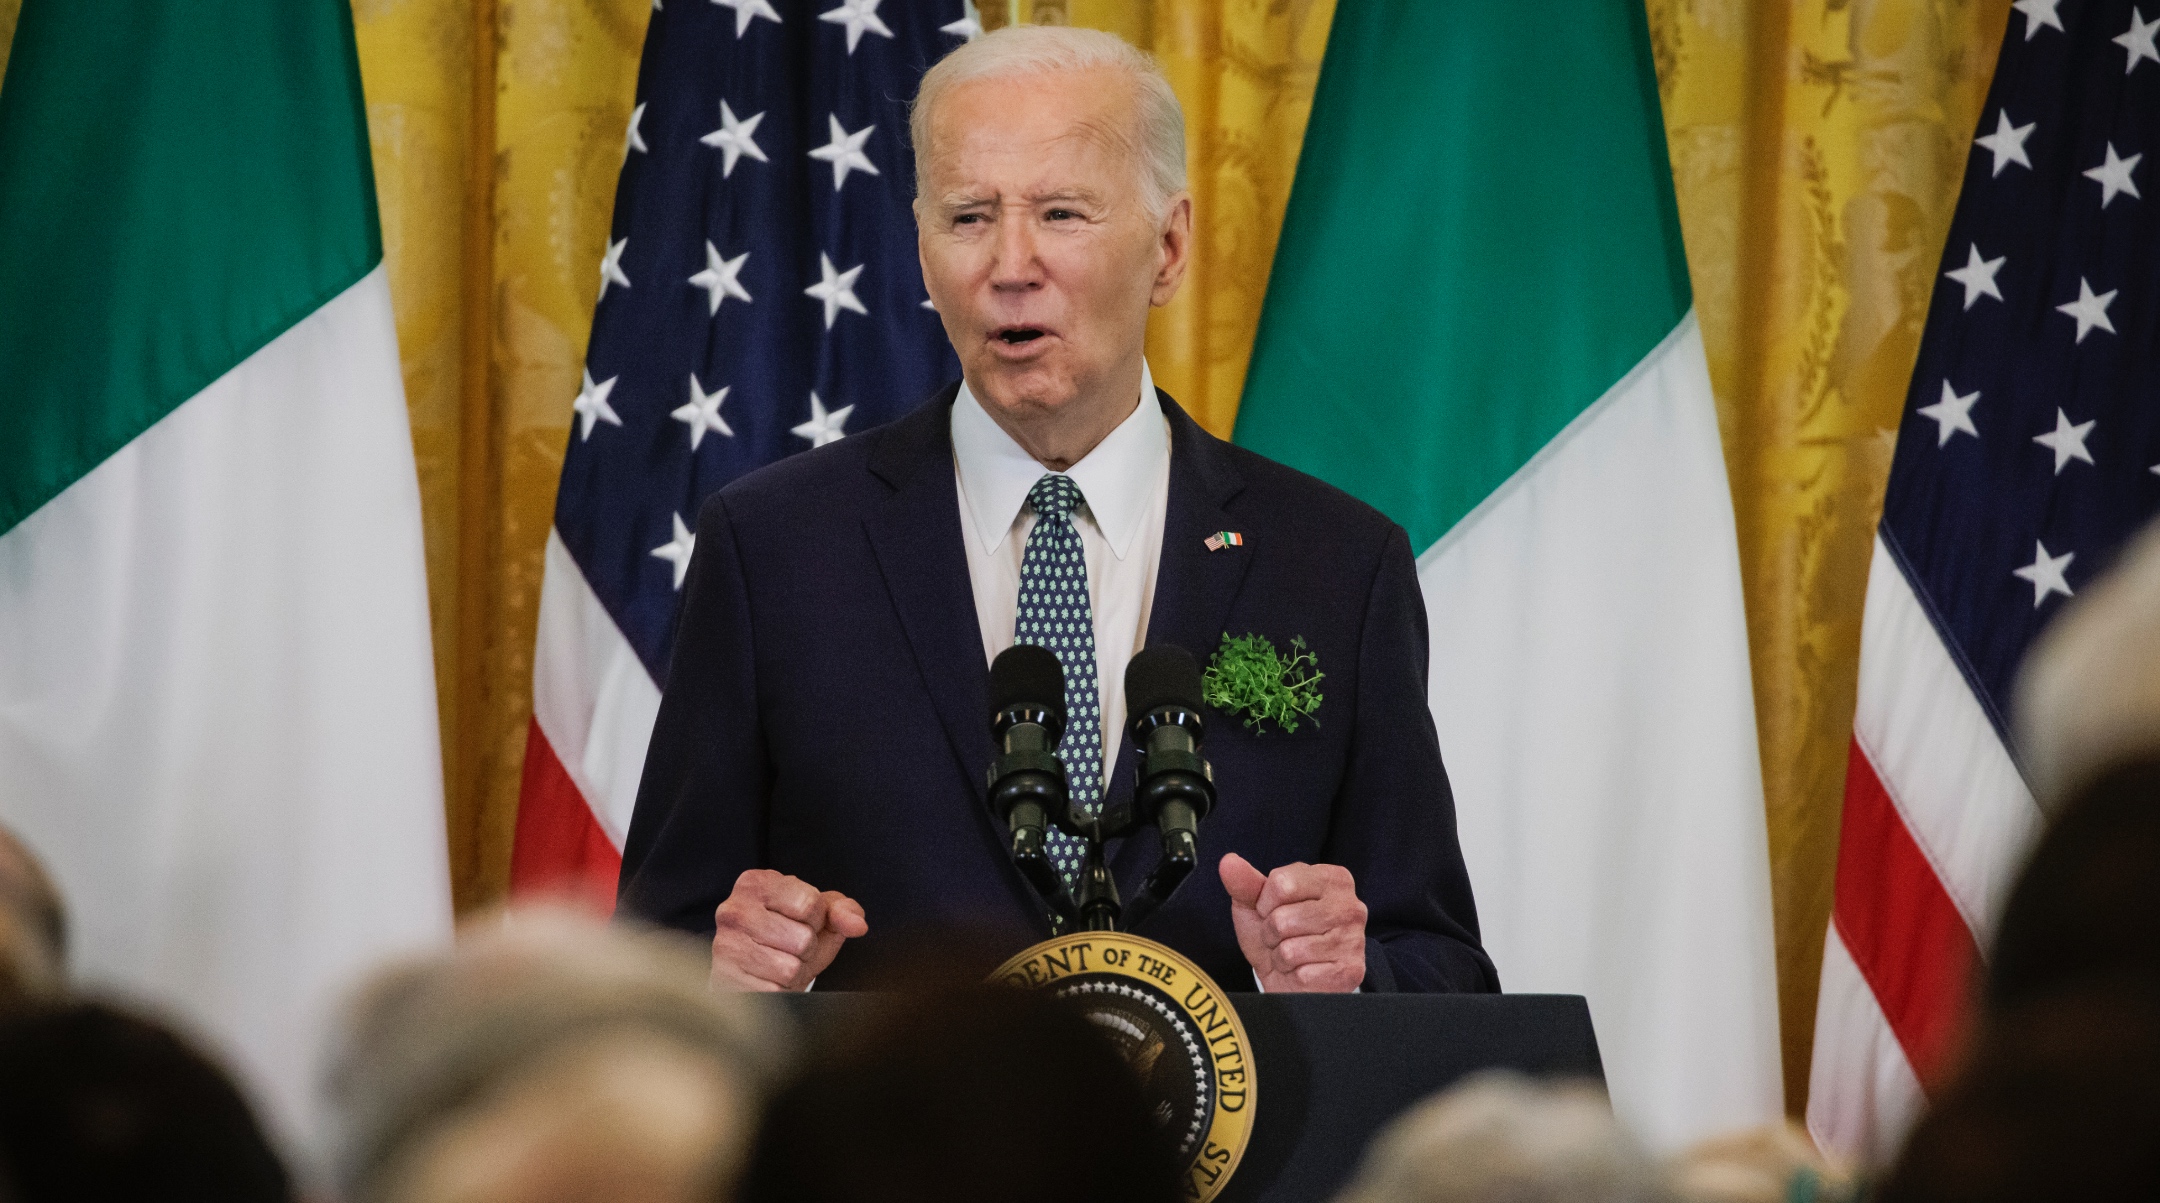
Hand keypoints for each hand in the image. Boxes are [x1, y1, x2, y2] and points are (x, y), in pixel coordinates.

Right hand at [709, 869, 867, 991]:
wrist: (752, 970)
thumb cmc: (787, 938)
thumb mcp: (818, 916)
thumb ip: (842, 911)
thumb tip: (857, 924)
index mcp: (757, 883)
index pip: (809, 902)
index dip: (816, 918)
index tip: (802, 921)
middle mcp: (734, 910)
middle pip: (802, 938)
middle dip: (806, 948)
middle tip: (790, 948)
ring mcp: (726, 946)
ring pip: (789, 968)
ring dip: (793, 972)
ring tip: (779, 964)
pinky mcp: (725, 980)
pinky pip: (774, 992)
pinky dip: (780, 991)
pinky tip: (767, 980)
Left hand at [1219, 853, 1366, 992]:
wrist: (1292, 981)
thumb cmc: (1278, 936)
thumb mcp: (1257, 905)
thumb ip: (1245, 882)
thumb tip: (1228, 862)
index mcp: (1332, 878)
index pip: (1282, 883)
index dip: (1265, 903)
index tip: (1274, 911)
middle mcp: (1351, 906)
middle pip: (1283, 918)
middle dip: (1271, 932)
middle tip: (1283, 938)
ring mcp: (1353, 940)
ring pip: (1291, 948)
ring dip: (1281, 956)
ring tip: (1293, 955)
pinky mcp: (1350, 972)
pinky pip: (1303, 973)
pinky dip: (1294, 976)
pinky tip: (1305, 972)